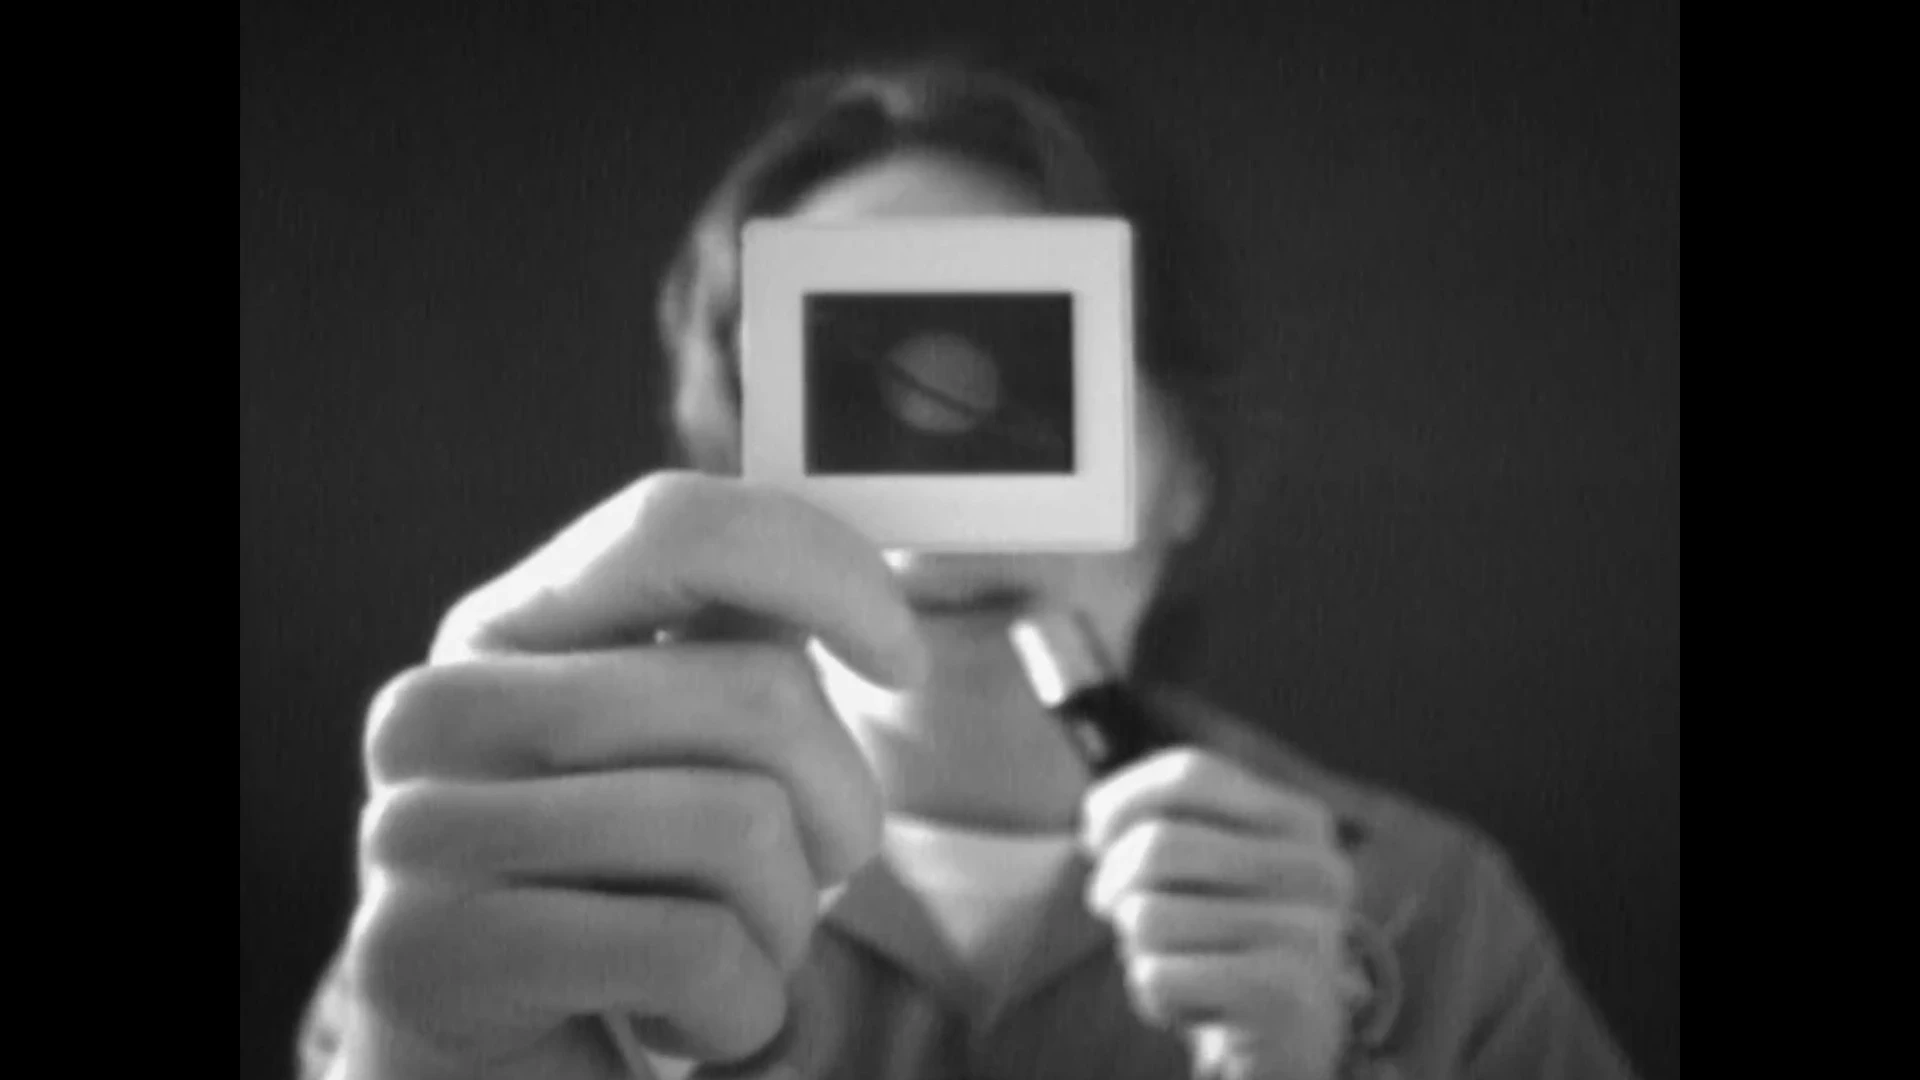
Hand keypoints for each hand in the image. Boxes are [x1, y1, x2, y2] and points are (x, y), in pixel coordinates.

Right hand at [334, 471, 926, 1079]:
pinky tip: (679, 1020)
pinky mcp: (427, 955)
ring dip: (786, 924)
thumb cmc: (616, 909)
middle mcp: (440, 707)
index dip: (828, 574)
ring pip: (741, 825)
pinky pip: (694, 949)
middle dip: (836, 809)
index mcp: (504, 629)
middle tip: (804, 878)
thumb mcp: (667, 762)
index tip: (903, 658)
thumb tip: (860, 578)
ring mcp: (419, 828)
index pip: (679, 524)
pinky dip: (740, 1008)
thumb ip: (733, 654)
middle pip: (755, 693)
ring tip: (723, 957)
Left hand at [1082, 748, 1359, 1079]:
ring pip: (1146, 916)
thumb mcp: (1212, 868)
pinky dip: (1151, 996)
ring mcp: (1308, 932)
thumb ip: (1169, 822)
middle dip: (1112, 883)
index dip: (1121, 800)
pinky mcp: (1282, 994)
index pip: (1190, 774)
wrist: (1291, 1043)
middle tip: (1114, 912)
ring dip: (1135, 949)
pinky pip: (1157, 976)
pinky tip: (1188, 1005)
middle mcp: (1316, 868)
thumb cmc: (1228, 940)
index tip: (1094, 839)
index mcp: (1301, 820)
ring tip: (1171, 963)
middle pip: (1160, 844)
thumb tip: (1096, 820)